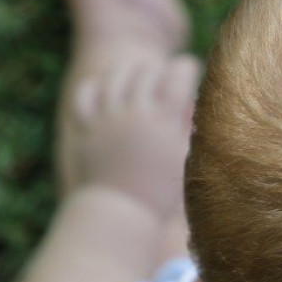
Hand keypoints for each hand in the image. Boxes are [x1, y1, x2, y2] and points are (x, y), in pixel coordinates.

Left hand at [57, 51, 200, 215]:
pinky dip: (96, 86)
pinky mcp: (87, 128)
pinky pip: (87, 94)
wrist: (120, 213)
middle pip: (148, 71)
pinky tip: (105, 87)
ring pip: (116, 76)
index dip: (186, 67)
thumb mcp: (185, 159)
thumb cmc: (161, 192)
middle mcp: (134, 114)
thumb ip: (189, 129)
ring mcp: (107, 119)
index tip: (189, 69)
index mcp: (164, 121)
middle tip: (165, 76)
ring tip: (138, 73)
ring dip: (130, 70)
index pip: (178, 74)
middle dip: (159, 70)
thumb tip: (194, 106)